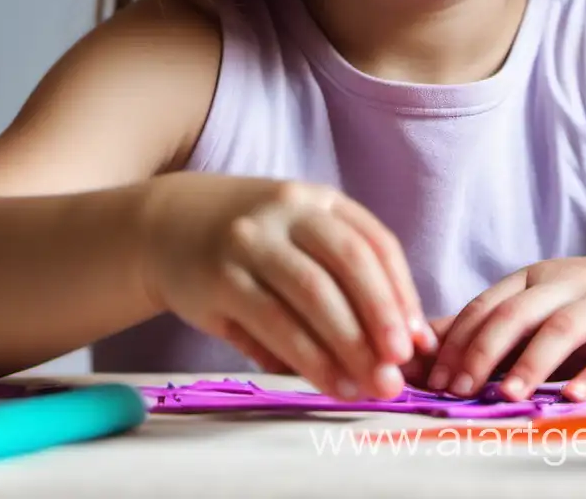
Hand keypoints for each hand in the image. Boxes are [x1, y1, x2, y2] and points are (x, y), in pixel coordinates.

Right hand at [140, 172, 436, 399]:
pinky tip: (331, 383)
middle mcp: (288, 210)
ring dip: (350, 345)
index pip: (375, 243)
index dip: (403, 292)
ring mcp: (252, 241)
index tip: (419, 340)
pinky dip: (309, 357)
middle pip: (350, 261)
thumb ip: (342, 278)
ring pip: (313, 294)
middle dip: (382, 316)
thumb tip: (401, 344)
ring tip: (373, 385)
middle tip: (401, 366)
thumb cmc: (251, 241)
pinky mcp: (221, 278)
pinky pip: (274, 322)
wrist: (166, 224)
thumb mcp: (297, 235)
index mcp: (318, 199)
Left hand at [424, 255, 585, 401]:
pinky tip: (575, 397)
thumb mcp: (545, 311)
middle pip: (517, 312)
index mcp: (537, 279)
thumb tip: (426, 343)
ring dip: (532, 362)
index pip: (488, 305)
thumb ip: (493, 327)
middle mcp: (567, 283)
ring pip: (562, 328)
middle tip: (459, 389)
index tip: (434, 380)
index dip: (458, 341)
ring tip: (508, 396)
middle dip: (483, 351)